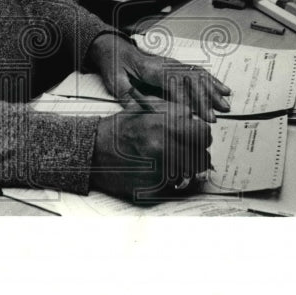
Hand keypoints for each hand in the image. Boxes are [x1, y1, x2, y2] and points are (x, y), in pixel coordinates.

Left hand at [87, 34, 230, 121]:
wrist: (115, 48)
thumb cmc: (115, 65)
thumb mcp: (115, 81)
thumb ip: (128, 97)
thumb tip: (141, 111)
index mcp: (151, 69)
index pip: (174, 83)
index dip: (185, 100)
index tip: (193, 116)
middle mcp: (166, 65)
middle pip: (191, 80)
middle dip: (204, 100)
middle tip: (213, 118)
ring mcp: (173, 64)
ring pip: (198, 76)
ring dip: (212, 91)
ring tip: (225, 105)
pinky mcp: (176, 67)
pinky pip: (198, 73)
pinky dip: (212, 81)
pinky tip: (223, 89)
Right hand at [89, 102, 211, 201]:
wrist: (93, 152)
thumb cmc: (116, 130)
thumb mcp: (144, 109)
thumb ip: (172, 111)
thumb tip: (192, 118)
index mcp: (164, 123)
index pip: (203, 131)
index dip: (199, 132)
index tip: (194, 134)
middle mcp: (165, 145)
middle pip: (202, 153)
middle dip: (197, 151)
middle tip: (189, 149)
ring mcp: (160, 167)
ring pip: (193, 171)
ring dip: (188, 166)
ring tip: (174, 160)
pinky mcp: (155, 185)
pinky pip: (176, 182)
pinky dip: (172, 177)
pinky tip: (160, 169)